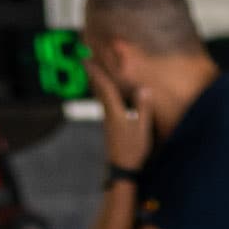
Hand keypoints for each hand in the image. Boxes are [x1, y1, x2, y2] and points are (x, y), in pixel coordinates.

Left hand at [88, 46, 151, 173]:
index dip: (96, 72)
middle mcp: (107, 114)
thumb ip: (143, 108)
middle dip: (92, 74)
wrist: (122, 170)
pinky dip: (103, 92)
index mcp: (114, 112)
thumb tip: (144, 90)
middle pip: (98, 90)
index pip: (104, 87)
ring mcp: (107, 121)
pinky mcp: (110, 126)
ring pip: (100, 97)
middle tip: (85, 59)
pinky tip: (105, 92)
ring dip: (96, 82)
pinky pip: (105, 103)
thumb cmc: (133, 150)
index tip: (85, 58)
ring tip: (93, 70)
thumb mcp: (142, 129)